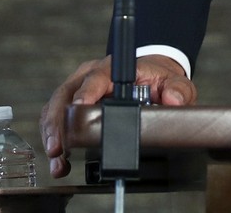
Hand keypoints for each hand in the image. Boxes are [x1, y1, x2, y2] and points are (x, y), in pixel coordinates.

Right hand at [40, 53, 196, 178]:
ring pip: (55, 107)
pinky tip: (59, 159)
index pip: (95, 76)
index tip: (80, 109)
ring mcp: (78, 87)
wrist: (152, 76)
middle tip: (59, 149)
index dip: (85, 92)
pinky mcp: (72, 102)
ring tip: (58, 162)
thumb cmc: (158, 78)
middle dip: (59, 122)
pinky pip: (55, 117)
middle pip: (66, 94)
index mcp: (113, 67)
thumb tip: (173, 99)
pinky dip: (53, 137)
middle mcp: (90, 74)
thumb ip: (177, 89)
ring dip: (53, 135)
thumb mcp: (173, 81)